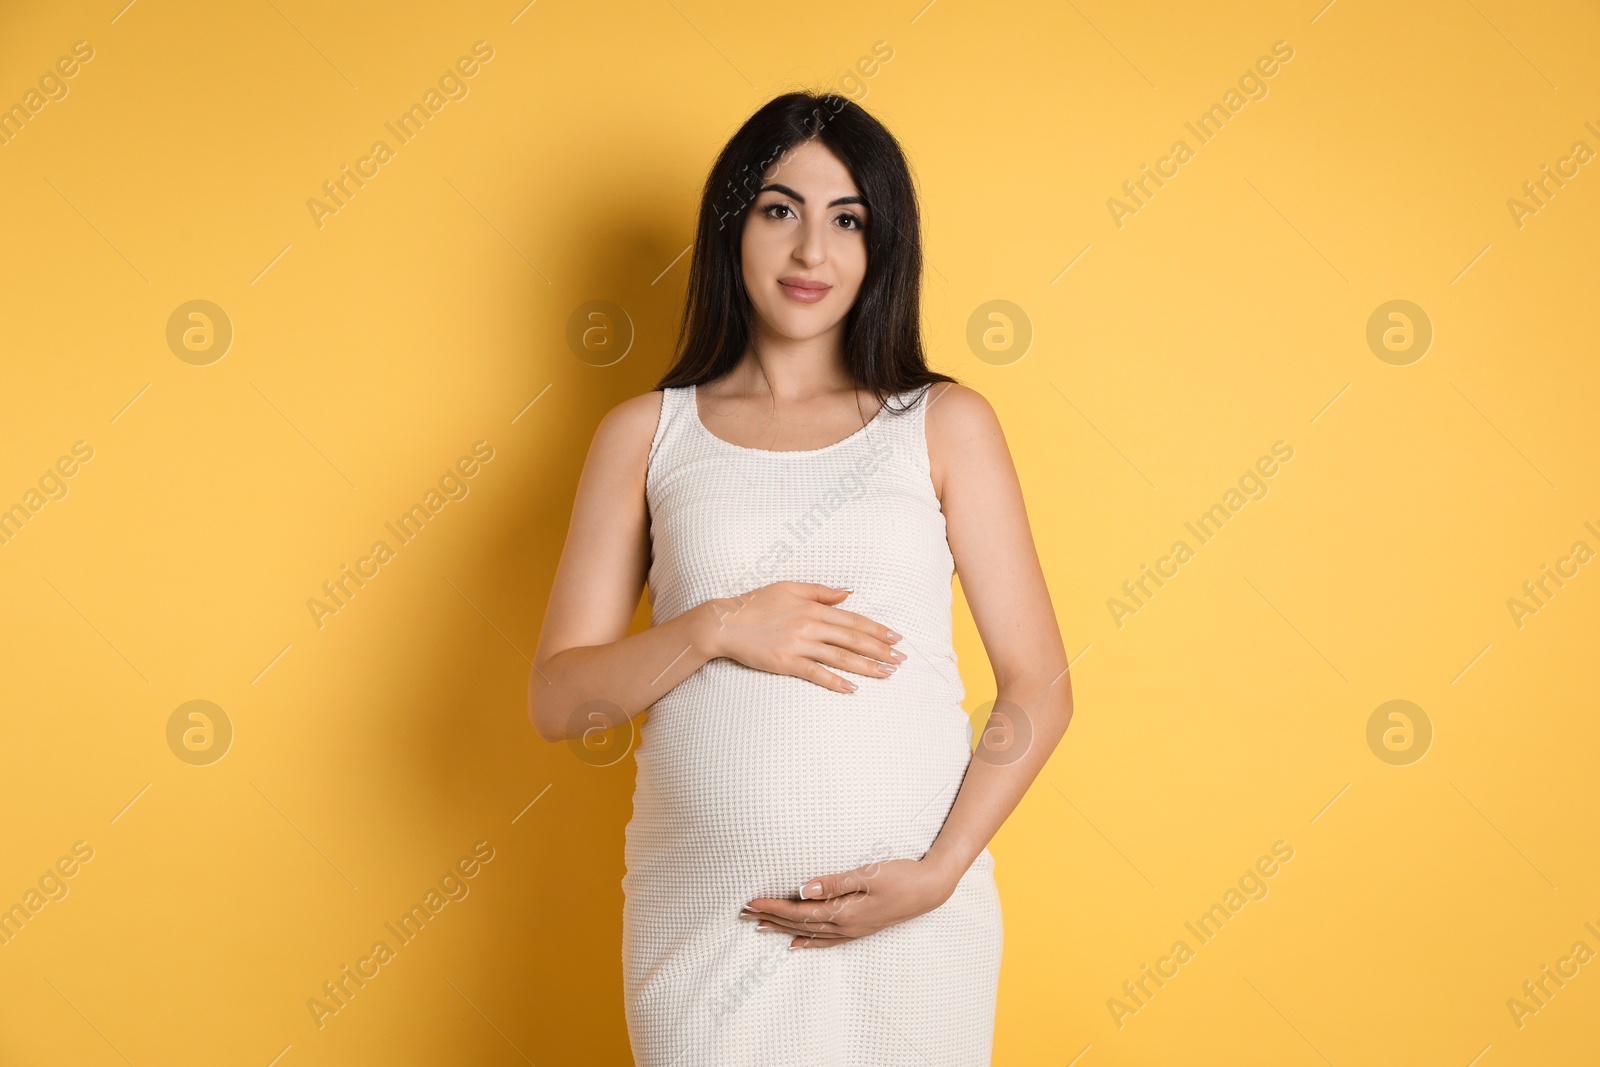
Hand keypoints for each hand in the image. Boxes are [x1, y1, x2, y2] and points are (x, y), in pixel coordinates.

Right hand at [701, 581, 904, 693]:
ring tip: (887, 674)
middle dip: (880, 650)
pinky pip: (816, 674)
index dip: (877, 629)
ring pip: (840, 657)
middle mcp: (810, 625)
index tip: (896, 638)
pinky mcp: (785, 662)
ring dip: (866, 666)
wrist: (725, 623)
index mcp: (813, 608)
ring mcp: (798, 645)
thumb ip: (820, 591)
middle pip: (853, 639)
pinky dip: (835, 681)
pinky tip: (852, 688)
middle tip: (901, 660)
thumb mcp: (788, 588)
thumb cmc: (755, 603)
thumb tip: (848, 593)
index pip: (853, 619)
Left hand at [739, 857, 956, 948]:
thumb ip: (834, 882)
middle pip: (799, 924)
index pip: (799, 911)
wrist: (930, 890)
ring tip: (760, 927)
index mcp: (844, 912)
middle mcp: (845, 926)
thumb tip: (803, 889)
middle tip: (744, 913)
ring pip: (809, 933)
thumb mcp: (868, 874)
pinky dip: (808, 941)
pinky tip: (796, 943)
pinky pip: (826, 940)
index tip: (750, 902)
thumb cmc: (901, 876)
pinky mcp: (860, 928)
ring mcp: (853, 930)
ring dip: (783, 929)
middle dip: (770, 918)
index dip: (773, 907)